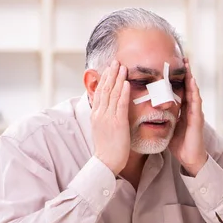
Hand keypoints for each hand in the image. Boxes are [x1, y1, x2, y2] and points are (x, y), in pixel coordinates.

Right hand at [91, 60, 130, 174]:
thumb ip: (105, 118)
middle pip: (105, 89)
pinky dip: (123, 92)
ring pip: (112, 93)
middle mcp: (100, 113)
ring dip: (117, 78)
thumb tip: (108, 110)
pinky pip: (120, 104)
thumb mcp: (103, 129)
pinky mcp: (117, 123)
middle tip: (115, 61)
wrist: (105, 162)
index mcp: (96, 115)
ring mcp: (108, 117)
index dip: (105, 79)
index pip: (100, 92)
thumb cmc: (107, 149)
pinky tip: (126, 83)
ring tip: (122, 66)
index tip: (109, 68)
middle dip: (110, 74)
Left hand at [168, 58, 207, 176]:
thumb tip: (145, 111)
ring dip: (191, 78)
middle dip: (186, 73)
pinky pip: (196, 103)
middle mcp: (190, 109)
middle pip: (188, 87)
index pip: (180, 90)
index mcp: (183, 110)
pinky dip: (194, 92)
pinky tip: (192, 83)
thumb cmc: (179, 144)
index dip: (177, 78)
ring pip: (193, 91)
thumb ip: (160, 117)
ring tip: (188, 65)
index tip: (172, 65)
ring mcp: (196, 113)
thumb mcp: (167, 127)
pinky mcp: (198, 120)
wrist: (190, 159)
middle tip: (183, 58)